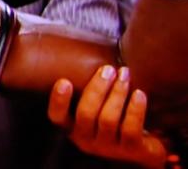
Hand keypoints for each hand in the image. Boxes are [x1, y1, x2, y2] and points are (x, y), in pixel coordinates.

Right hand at [49, 66, 166, 167]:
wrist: (147, 144)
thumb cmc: (117, 116)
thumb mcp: (98, 106)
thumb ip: (90, 90)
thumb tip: (87, 54)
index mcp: (73, 127)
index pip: (57, 117)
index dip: (58, 101)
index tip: (64, 81)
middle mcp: (86, 140)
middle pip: (85, 114)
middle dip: (97, 89)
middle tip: (108, 69)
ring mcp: (108, 147)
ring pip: (108, 119)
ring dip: (117, 93)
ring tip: (124, 74)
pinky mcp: (131, 150)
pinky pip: (130, 129)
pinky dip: (134, 109)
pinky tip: (139, 93)